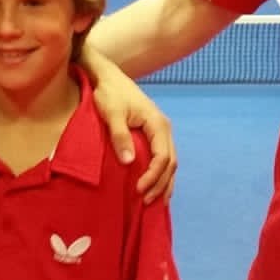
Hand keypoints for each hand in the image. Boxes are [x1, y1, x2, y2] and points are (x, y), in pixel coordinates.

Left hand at [81, 52, 174, 202]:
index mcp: (158, 124)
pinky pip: (162, 157)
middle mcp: (164, 129)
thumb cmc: (109, 94)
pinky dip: (161, 174)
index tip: (138, 190)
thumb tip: (128, 162)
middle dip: (161, 184)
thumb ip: (120, 136)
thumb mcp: (112, 113)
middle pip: (170, 163)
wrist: (108, 77)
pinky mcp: (153, 134)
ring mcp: (160, 131)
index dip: (153, 176)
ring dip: (164, 182)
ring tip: (155, 202)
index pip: (163, 157)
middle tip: (146, 202)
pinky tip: (155, 186)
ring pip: (170, 162)